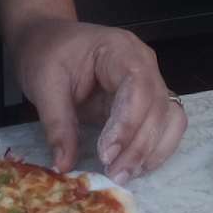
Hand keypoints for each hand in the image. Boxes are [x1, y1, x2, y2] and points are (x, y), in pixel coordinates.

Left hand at [9, 17, 185, 181]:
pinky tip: (132, 167)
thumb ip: (57, 124)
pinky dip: (153, 150)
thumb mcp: (43, 83)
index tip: (106, 154)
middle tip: (114, 174)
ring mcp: (149, 82)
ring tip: (123, 174)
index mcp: (120, 49)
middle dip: (139, 146)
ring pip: (169, 120)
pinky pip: (163, 127)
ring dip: (151, 151)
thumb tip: (64, 166)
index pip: (138, 87)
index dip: (127, 124)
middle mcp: (144, 64)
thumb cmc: (45, 51)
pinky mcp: (145, 102)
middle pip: (157, 107)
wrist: (46, 38)